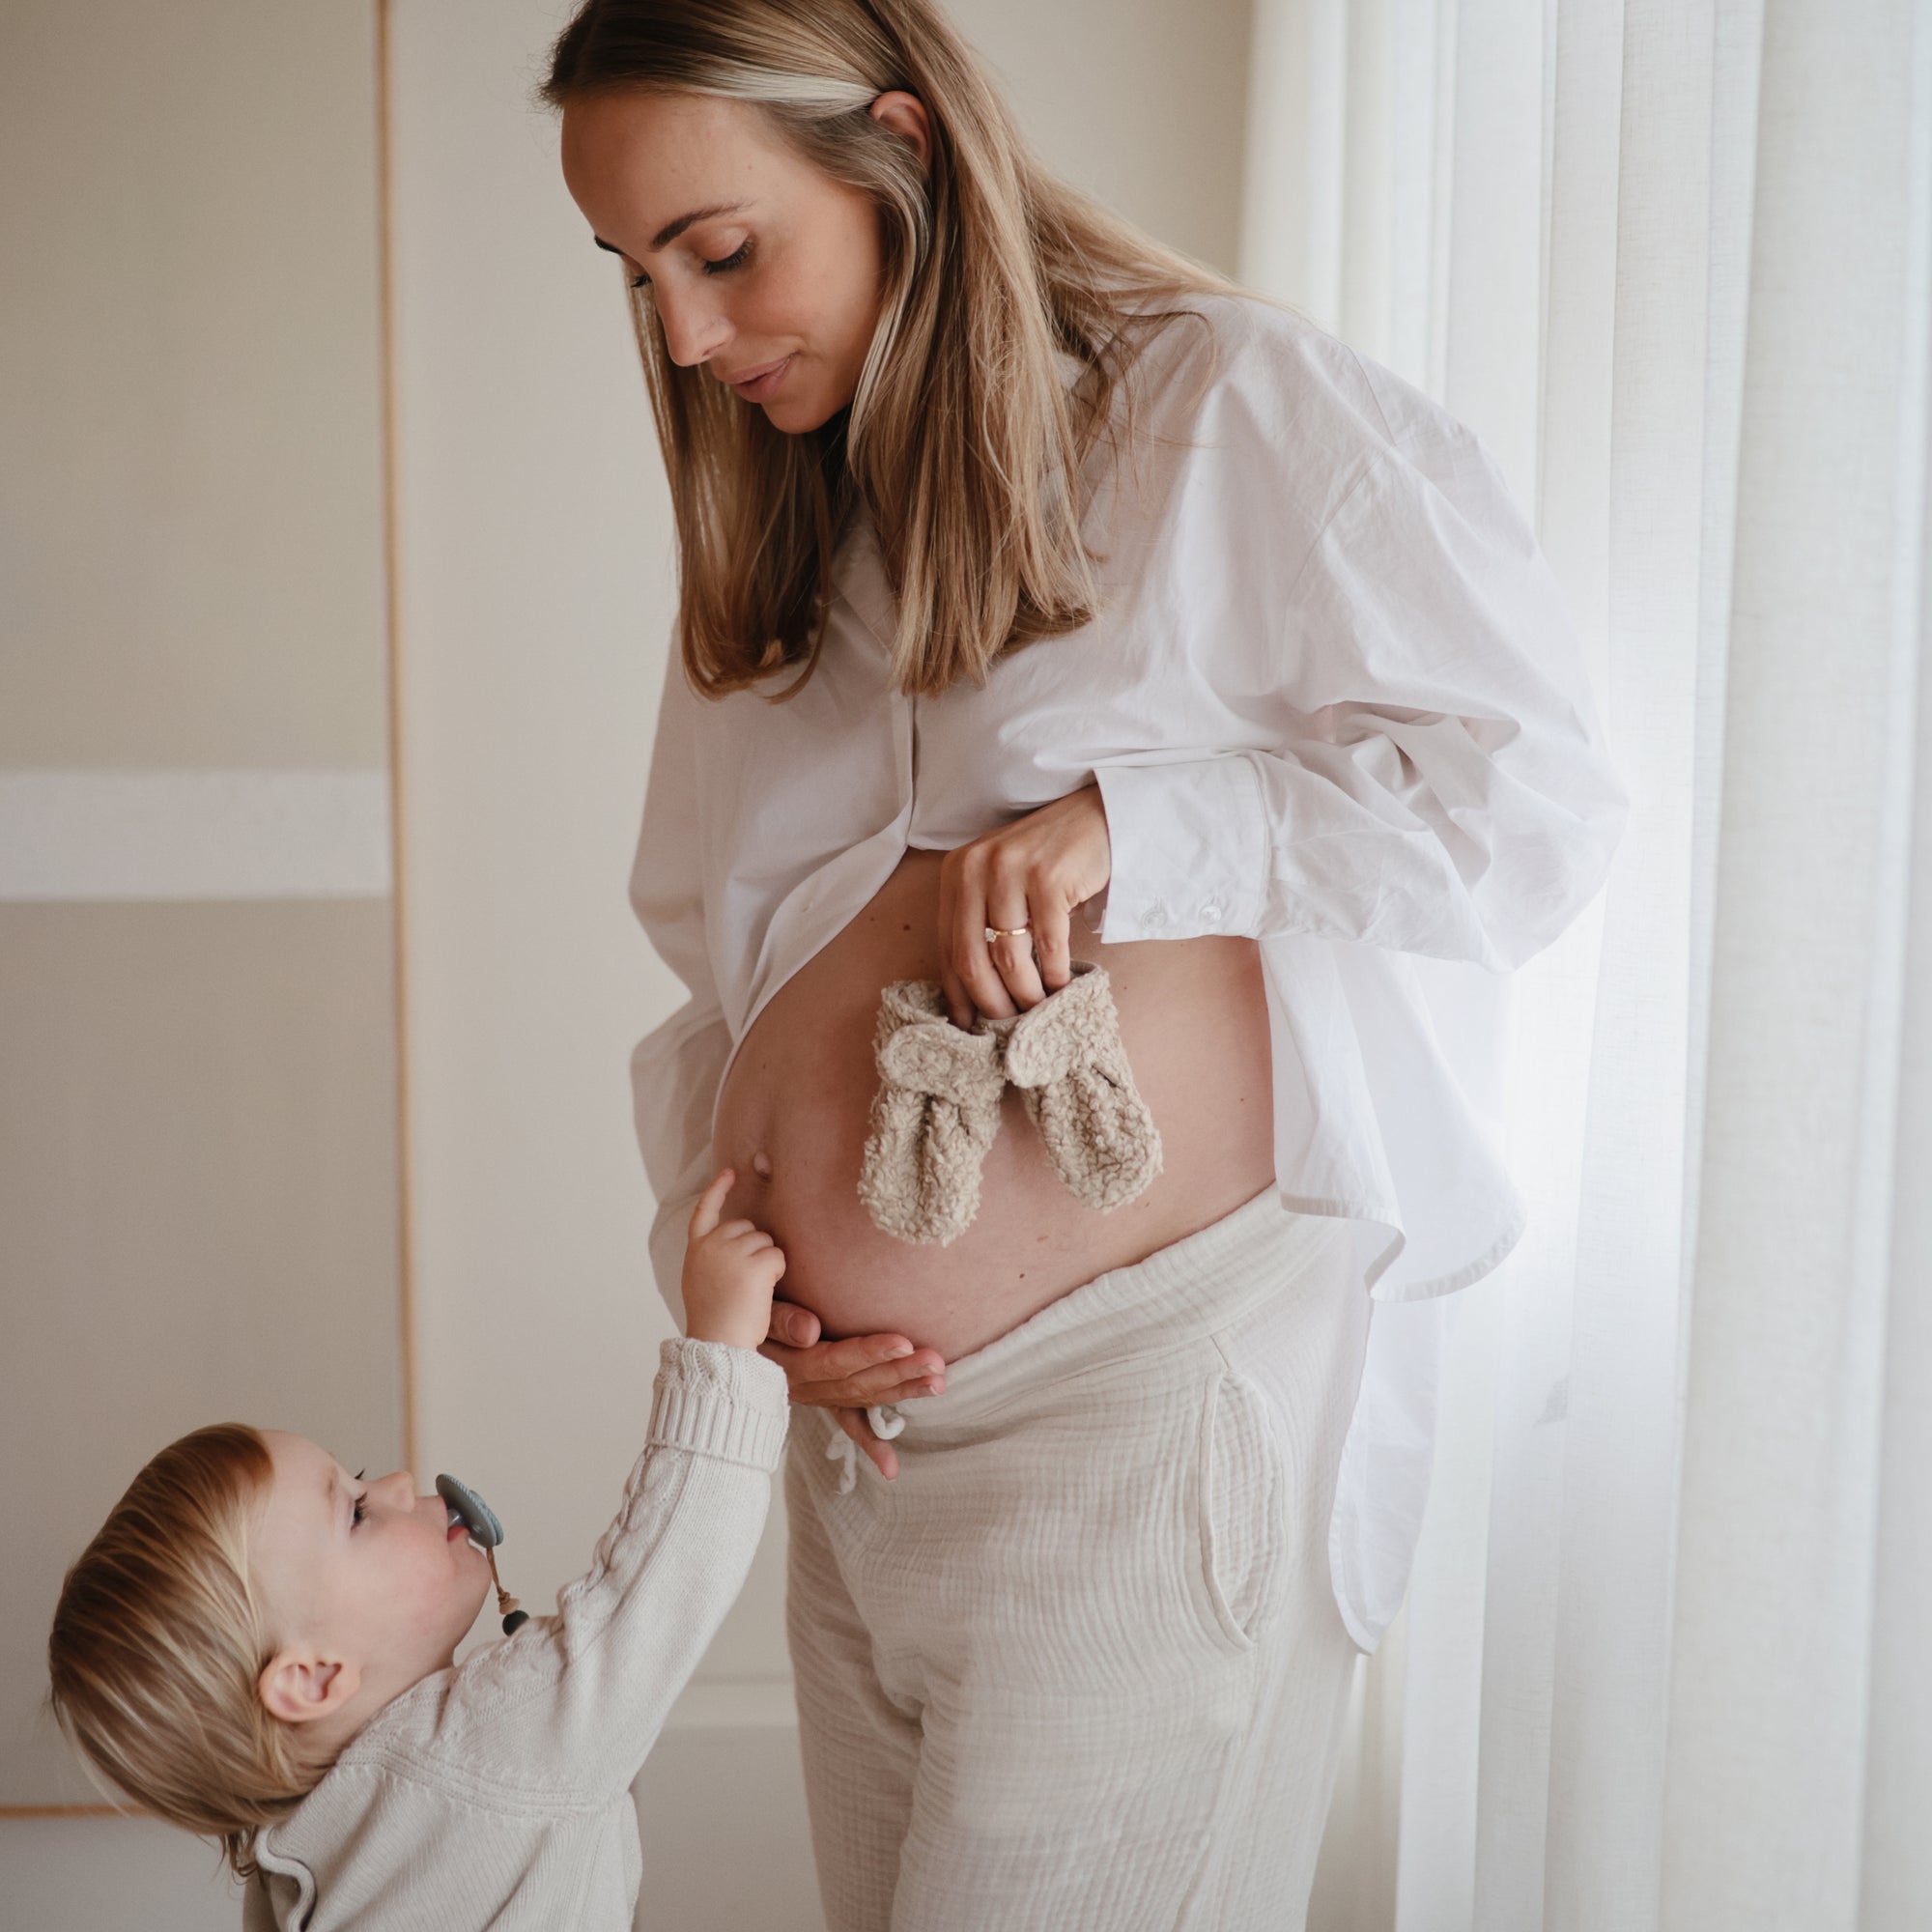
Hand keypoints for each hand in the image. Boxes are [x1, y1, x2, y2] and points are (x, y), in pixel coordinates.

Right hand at [681, 1170, 787, 1351]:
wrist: (717, 1344)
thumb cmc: (716, 1322)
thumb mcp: (703, 1283)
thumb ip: (713, 1259)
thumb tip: (735, 1243)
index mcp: (695, 1251)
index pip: (704, 1211)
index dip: (717, 1190)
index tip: (729, 1173)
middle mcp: (711, 1245)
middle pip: (747, 1227)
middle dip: (754, 1248)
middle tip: (744, 1284)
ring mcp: (731, 1251)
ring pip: (765, 1241)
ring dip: (766, 1262)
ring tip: (750, 1291)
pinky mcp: (753, 1263)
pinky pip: (777, 1256)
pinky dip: (777, 1273)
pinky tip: (763, 1291)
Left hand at [937, 784, 1110, 1026]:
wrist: (1095, 818)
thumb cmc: (1047, 859)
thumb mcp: (1000, 882)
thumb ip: (982, 922)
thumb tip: (972, 994)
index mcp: (956, 874)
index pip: (947, 947)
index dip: (958, 993)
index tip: (970, 1023)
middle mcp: (975, 869)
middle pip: (972, 958)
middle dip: (991, 1002)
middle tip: (1009, 1025)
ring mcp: (1012, 872)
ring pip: (1009, 957)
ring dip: (1026, 994)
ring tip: (1039, 1009)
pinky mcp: (1049, 878)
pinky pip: (1047, 945)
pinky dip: (1054, 974)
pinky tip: (1061, 986)